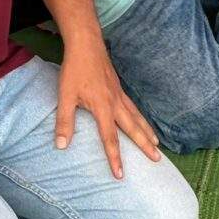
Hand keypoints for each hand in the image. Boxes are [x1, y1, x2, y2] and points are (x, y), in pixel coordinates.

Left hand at [56, 39, 160, 177]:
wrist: (86, 43)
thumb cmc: (75, 69)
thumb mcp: (65, 95)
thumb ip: (64, 121)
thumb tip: (62, 146)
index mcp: (103, 107)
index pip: (110, 138)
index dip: (115, 157)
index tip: (120, 175)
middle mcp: (115, 102)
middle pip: (133, 128)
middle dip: (144, 145)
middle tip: (157, 160)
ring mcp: (119, 94)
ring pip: (137, 117)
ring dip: (147, 131)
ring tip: (157, 144)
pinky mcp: (119, 87)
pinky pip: (134, 107)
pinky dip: (141, 118)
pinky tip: (142, 121)